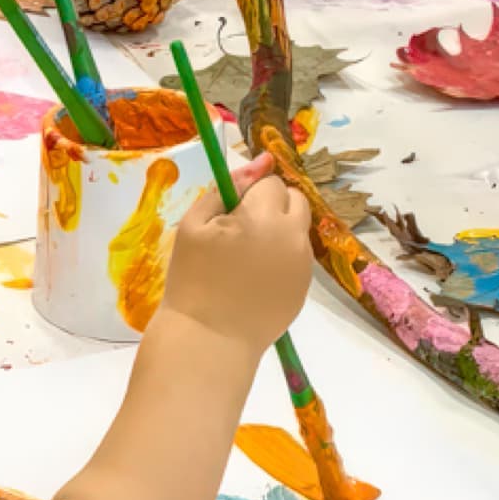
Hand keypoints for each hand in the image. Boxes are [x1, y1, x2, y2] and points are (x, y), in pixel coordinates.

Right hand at [159, 152, 311, 355]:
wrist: (209, 339)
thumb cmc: (192, 279)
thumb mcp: (196, 224)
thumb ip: (229, 186)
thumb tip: (262, 160)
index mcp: (264, 215)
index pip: (269, 182)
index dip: (248, 194)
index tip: (229, 215)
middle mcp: (293, 235)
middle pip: (294, 199)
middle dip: (272, 206)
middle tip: (241, 231)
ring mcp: (304, 263)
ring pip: (298, 228)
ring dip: (279, 231)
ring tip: (246, 259)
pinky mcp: (306, 287)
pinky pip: (298, 257)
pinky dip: (282, 257)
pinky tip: (256, 278)